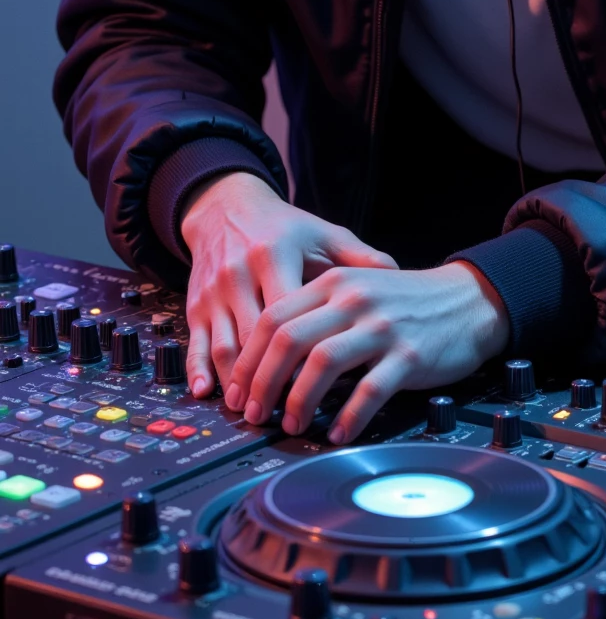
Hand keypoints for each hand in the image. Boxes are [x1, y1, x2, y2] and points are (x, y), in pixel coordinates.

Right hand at [180, 172, 396, 399]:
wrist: (228, 207)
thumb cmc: (284, 227)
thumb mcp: (323, 234)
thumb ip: (360, 256)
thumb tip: (398, 273)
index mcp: (276, 255)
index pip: (290, 310)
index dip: (304, 347)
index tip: (320, 376)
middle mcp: (240, 273)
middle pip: (255, 335)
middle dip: (267, 377)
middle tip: (282, 411)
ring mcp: (215, 291)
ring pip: (224, 344)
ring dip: (237, 382)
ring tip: (252, 411)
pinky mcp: (195, 303)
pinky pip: (195, 342)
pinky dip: (198, 370)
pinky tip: (207, 393)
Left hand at [226, 261, 509, 442]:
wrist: (468, 300)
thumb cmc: (407, 302)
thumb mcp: (357, 289)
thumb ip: (317, 313)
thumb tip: (267, 359)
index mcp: (335, 283)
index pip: (273, 317)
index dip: (248, 359)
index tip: (238, 391)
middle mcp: (354, 300)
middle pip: (289, 340)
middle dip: (263, 383)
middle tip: (254, 414)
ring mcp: (382, 326)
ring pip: (322, 363)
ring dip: (299, 401)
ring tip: (291, 425)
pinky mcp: (409, 355)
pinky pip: (369, 391)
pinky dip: (348, 417)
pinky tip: (338, 433)